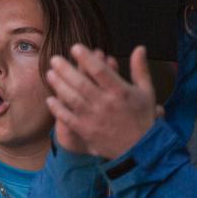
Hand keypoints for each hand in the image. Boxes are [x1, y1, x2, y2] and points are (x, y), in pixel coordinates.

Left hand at [45, 44, 157, 160]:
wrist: (142, 149)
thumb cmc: (143, 118)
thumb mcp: (147, 92)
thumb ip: (140, 69)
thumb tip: (139, 47)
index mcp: (120, 91)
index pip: (100, 71)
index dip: (86, 58)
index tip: (75, 47)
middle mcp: (106, 103)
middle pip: (81, 83)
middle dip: (65, 69)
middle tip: (54, 59)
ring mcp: (94, 118)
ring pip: (72, 98)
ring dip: (59, 85)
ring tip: (49, 74)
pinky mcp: (86, 131)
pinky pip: (68, 118)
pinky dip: (58, 109)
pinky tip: (49, 100)